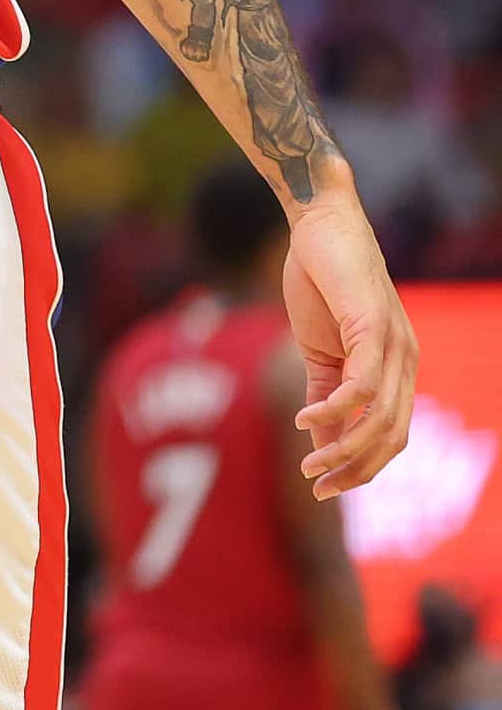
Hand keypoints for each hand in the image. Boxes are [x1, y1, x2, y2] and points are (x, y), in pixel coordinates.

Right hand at [284, 190, 417, 496]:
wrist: (317, 222)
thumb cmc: (318, 280)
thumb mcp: (317, 347)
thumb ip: (323, 390)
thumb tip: (318, 438)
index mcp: (395, 367)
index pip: (390, 434)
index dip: (361, 467)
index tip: (323, 487)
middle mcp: (405, 360)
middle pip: (391, 436)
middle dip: (355, 470)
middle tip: (317, 487)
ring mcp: (394, 344)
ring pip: (380, 418)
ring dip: (343, 449)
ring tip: (308, 463)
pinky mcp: (373, 326)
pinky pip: (360, 385)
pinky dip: (334, 410)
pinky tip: (304, 419)